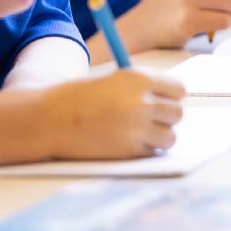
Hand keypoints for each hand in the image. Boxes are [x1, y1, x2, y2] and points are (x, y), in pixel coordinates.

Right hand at [39, 69, 184, 159]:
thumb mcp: (115, 80)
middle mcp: (142, 102)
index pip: (179, 89)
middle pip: (177, 113)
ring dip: (159, 136)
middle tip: (150, 118)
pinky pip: (152, 152)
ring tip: (140, 133)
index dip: (170, 96)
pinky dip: (145, 150)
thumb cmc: (79, 98)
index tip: (162, 100)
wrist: (51, 120)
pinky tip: (127, 143)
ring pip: (170, 137)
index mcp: (139, 78)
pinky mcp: (129, 151)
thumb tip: (172, 101)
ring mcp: (137, 129)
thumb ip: (143, 88)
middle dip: (166, 117)